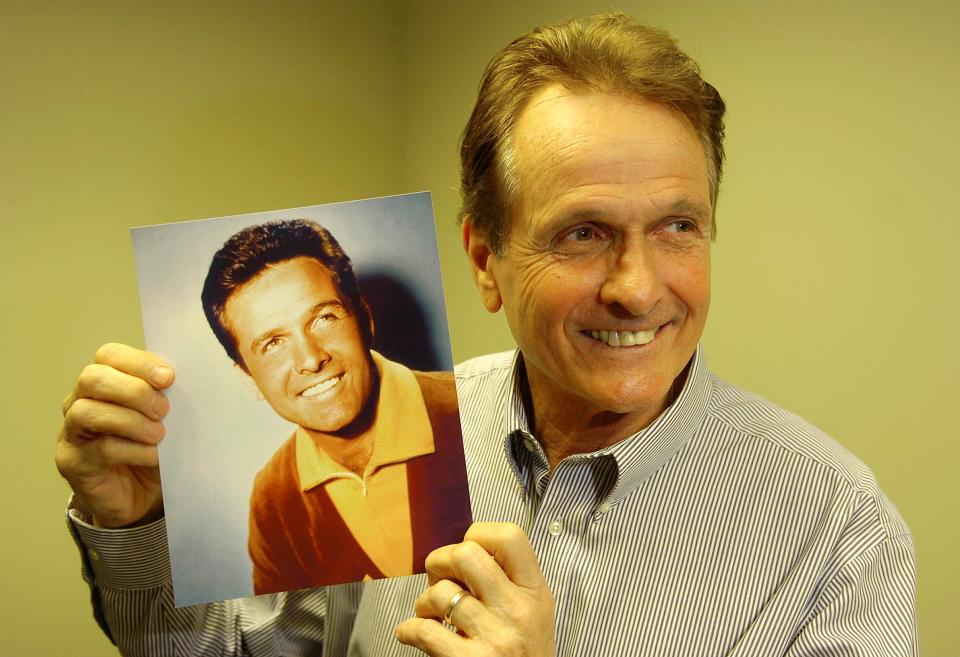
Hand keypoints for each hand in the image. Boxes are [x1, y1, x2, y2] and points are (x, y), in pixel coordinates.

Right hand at [56, 343, 173, 527]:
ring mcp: (71, 432)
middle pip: (92, 378)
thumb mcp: (164, 418)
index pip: (109, 355)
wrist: (140, 498)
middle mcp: (79, 401)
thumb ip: (166, 397)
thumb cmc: (152, 448)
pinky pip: (99, 449)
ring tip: (159, 434)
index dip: (139, 362)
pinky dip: (133, 450)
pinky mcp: (72, 462)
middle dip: (133, 390)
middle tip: (164, 409)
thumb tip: (191, 382)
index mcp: (104, 382)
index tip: (169, 378)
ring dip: (130, 421)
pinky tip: (154, 455)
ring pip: (87, 411)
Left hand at [395, 522, 555, 656]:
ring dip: (424, 600)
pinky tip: (410, 632)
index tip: (468, 547)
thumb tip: (464, 550)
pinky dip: (409, 629)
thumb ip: (511, 581)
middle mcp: (517, 612)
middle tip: (438, 575)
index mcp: (535, 594)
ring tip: (429, 612)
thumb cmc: (525, 656)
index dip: (480, 534)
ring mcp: (494, 639)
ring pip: (441, 593)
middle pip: (467, 555)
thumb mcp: (534, 613)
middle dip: (441, 560)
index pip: (510, 537)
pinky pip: (425, 631)